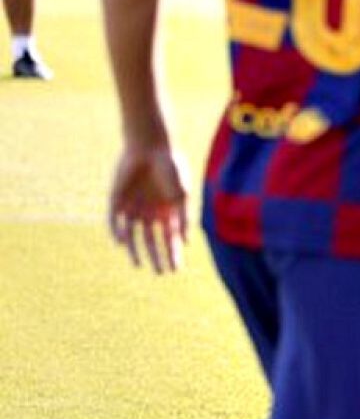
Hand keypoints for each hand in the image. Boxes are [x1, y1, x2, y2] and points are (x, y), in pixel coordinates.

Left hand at [108, 147, 187, 273]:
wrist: (149, 145)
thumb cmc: (170, 166)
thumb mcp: (181, 194)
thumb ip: (183, 218)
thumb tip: (184, 242)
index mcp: (167, 210)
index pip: (170, 237)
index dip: (173, 253)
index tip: (175, 269)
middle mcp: (150, 211)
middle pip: (152, 239)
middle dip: (157, 256)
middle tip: (160, 273)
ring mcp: (133, 206)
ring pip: (132, 235)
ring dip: (136, 251)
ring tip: (139, 265)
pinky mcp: (116, 199)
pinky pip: (114, 221)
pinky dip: (117, 232)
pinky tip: (122, 243)